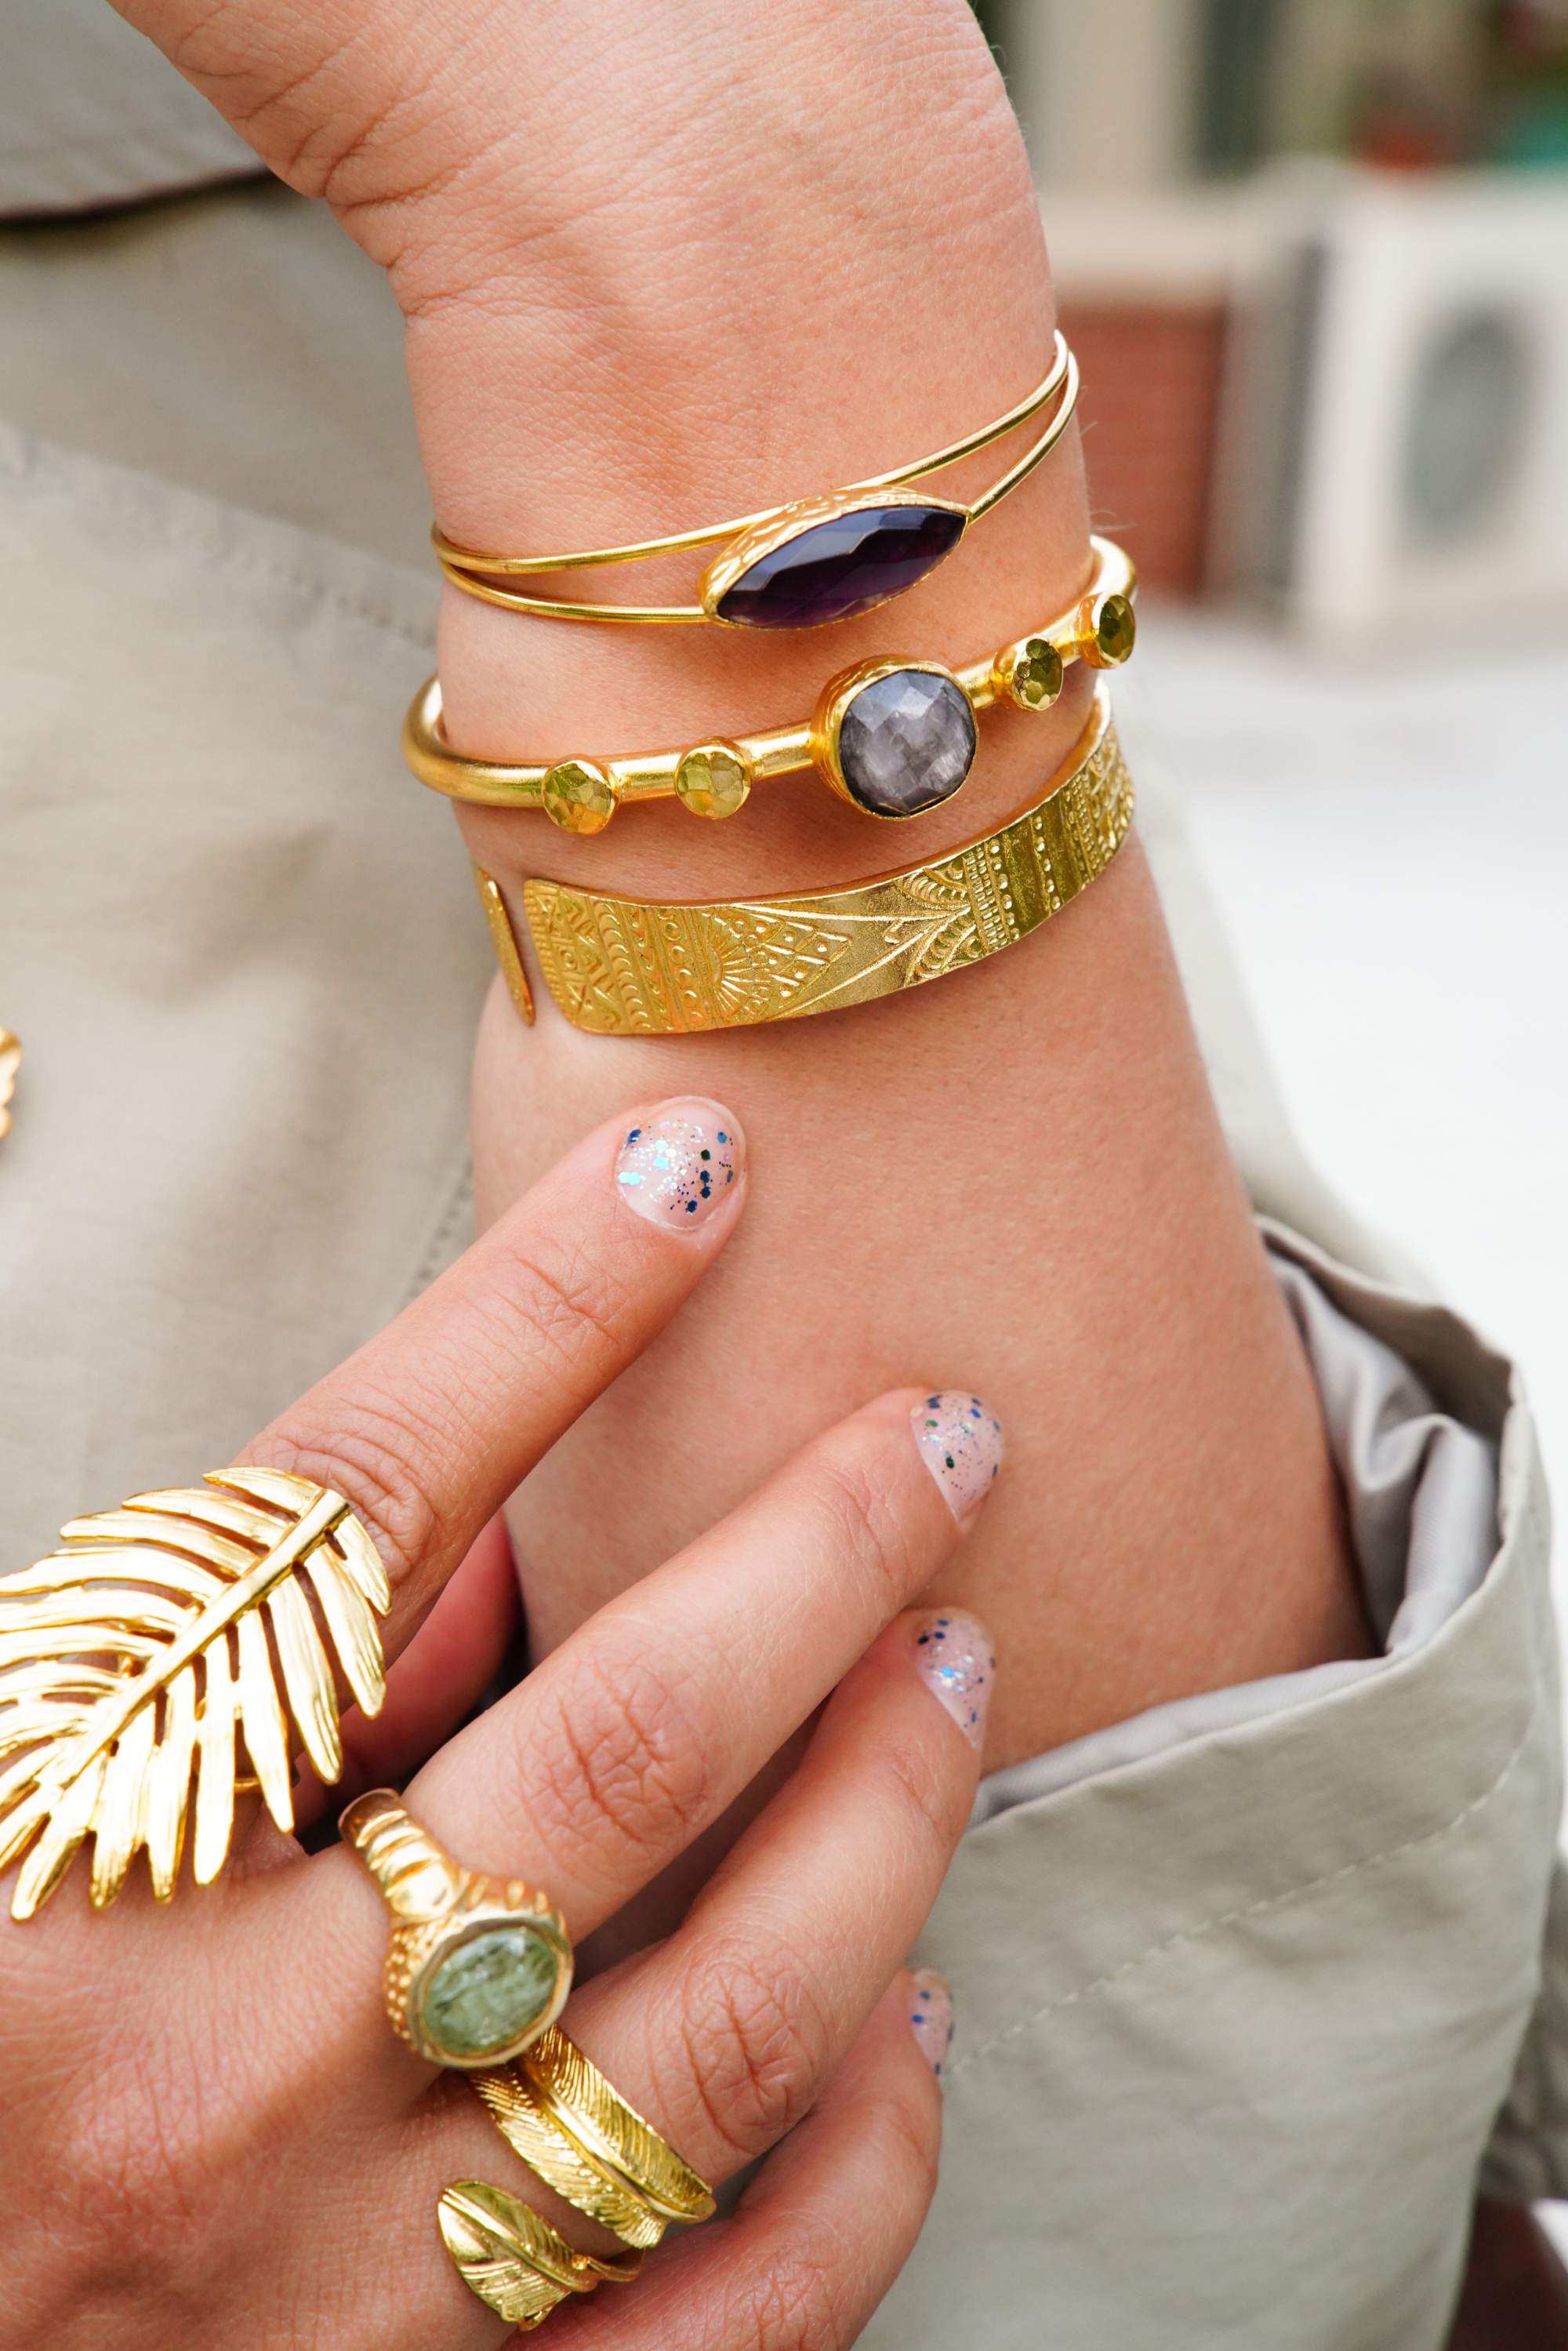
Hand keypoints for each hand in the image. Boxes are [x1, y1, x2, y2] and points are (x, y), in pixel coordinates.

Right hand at [0, 1096, 997, 2346]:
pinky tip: (914, 2017)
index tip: (689, 1169)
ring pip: (723, 2026)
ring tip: (958, 1666)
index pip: (357, 1510)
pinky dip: (864, 2161)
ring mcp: (338, 2287)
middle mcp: (218, 2073)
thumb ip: (206, 1661)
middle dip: (814, 1556)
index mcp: (69, 1856)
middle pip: (609, 1750)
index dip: (542, 1308)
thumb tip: (494, 1539)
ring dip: (886, 1815)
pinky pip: (731, 2324)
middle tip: (941, 1434)